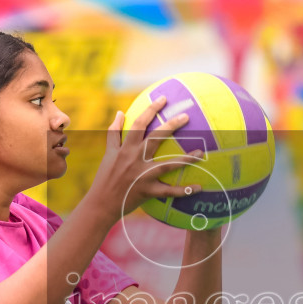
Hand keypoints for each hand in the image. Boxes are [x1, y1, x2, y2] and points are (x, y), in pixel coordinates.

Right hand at [81, 98, 202, 224]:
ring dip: (186, 159)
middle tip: (186, 116)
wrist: (101, 204)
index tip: (164, 99)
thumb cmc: (105, 177)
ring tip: (201, 152)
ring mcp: (142, 176)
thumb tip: (119, 112)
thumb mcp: (109, 153)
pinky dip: (184, 191)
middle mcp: (135, 159)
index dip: (151, 109)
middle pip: (155, 138)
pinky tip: (199, 188)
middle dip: (171, 125)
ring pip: (168, 165)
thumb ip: (114, 132)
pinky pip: (169, 191)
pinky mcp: (148, 191)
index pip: (139, 124)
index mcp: (126, 148)